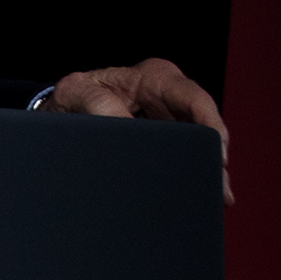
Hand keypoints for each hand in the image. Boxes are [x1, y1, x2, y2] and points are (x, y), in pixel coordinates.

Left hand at [41, 58, 232, 201]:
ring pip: (199, 149)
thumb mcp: (74, 93)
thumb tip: (121, 121)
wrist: (61, 117)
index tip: (215, 151)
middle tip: (219, 185)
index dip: (210, 124)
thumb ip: (94, 102)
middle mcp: (168, 100)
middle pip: (203, 128)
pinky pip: (186, 163)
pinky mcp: (165, 147)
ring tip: (218, 198)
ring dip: (208, 174)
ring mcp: (170, 124)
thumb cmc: (72, 98)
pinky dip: (195, 181)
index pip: (193, 98)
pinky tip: (206, 200)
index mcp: (154, 79)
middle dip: (213, 156)